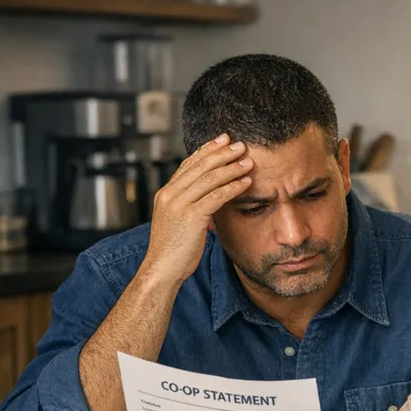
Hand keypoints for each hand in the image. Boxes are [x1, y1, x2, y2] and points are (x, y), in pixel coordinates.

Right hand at [142, 133, 252, 285]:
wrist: (162, 269)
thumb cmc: (174, 250)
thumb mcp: (179, 223)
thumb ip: (191, 207)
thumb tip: (209, 200)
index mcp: (166, 193)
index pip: (188, 165)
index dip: (206, 151)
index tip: (221, 141)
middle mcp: (170, 194)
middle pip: (199, 166)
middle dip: (221, 153)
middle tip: (239, 144)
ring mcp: (179, 204)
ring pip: (209, 178)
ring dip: (231, 167)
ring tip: (248, 161)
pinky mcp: (190, 216)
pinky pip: (216, 196)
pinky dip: (233, 187)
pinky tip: (246, 182)